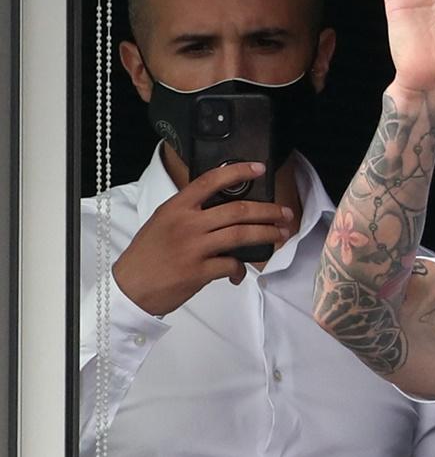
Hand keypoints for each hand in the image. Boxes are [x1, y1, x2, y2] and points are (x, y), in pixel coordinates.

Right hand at [111, 162, 293, 316]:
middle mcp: (187, 223)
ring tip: (280, 234)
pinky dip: (240, 269)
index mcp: (176, 207)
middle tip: (284, 213)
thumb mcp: (162, 222)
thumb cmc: (146, 255)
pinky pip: (231, 265)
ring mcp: (194, 247)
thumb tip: (221, 209)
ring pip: (241, 234)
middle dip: (267, 211)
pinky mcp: (199, 271)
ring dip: (266, 234)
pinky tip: (239, 272)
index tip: (259, 169)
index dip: (238, 172)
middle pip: (237, 210)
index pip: (210, 181)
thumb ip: (189, 212)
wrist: (129, 288)